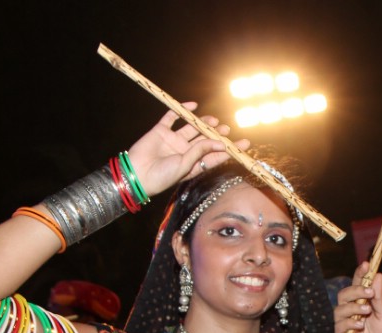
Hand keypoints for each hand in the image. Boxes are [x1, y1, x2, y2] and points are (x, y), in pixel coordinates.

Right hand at [124, 105, 248, 196]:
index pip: (215, 155)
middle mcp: (185, 152)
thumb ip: (201, 152)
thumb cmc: (162, 177)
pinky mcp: (160, 131)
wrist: (136, 174)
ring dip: (202, 122)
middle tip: (226, 128)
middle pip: (205, 139)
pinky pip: (172, 117)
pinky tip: (192, 106)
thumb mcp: (185, 166)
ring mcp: (172, 140)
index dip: (229, 149)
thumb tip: (221, 143)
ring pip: (191, 127)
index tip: (244, 144)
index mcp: (193, 164)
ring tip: (213, 120)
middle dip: (216, 133)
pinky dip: (182, 110)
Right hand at [333, 265, 381, 332]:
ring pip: (340, 308)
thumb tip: (378, 274)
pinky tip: (361, 325)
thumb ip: (379, 296)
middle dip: (356, 291)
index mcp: (362, 303)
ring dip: (353, 307)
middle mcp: (351, 311)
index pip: (357, 284)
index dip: (359, 274)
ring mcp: (345, 324)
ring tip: (367, 311)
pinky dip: (350, 322)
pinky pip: (340, 325)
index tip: (366, 264)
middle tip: (369, 293)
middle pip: (344, 294)